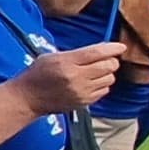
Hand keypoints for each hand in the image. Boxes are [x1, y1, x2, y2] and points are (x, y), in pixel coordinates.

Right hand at [12, 42, 127, 114]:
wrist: (28, 98)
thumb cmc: (38, 73)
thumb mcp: (53, 56)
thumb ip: (77, 53)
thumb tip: (103, 50)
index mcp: (67, 63)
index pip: (97, 53)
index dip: (113, 48)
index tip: (121, 46)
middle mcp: (76, 78)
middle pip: (108, 66)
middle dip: (110, 61)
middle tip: (104, 60)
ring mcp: (81, 92)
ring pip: (109, 79)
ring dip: (106, 74)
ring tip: (94, 72)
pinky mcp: (84, 103)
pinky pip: (104, 91)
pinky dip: (101, 85)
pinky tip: (90, 83)